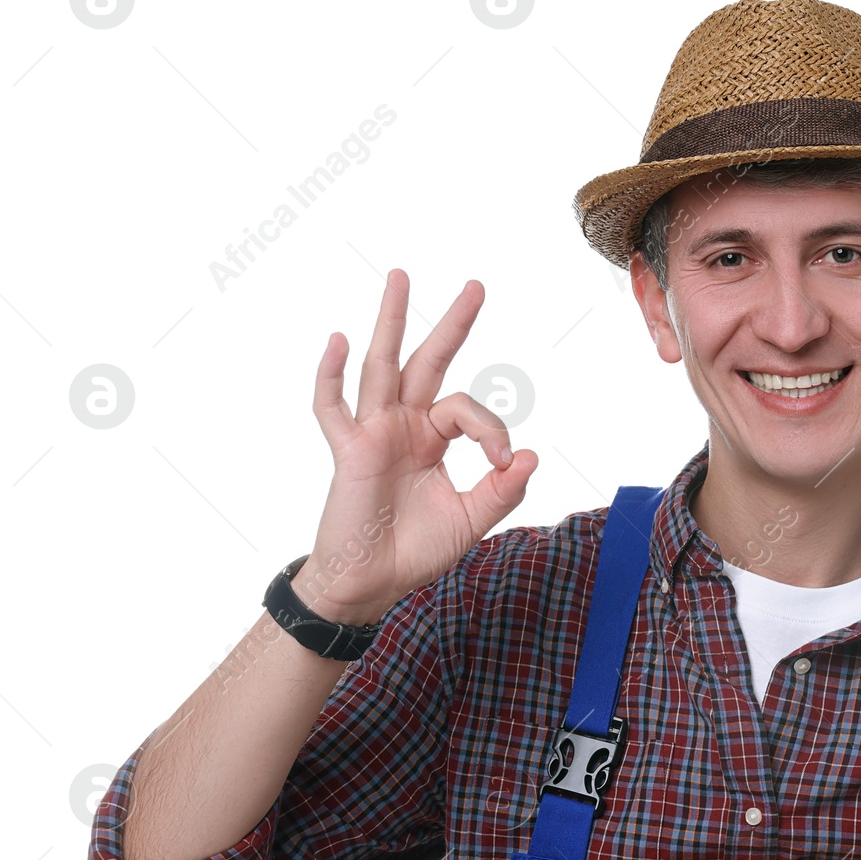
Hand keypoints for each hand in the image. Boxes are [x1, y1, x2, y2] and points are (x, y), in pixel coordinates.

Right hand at [297, 270, 537, 622]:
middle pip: (429, 362)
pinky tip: (338, 339)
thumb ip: (501, 490)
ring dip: (391, 320)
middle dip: (452, 324)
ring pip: (383, 366)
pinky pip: (332, 407)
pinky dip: (330, 374)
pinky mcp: (348, 450)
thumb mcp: (471, 521)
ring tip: (401, 276)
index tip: (502, 460)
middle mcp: (404, 427)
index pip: (467, 409)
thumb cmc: (415, 552)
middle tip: (477, 285)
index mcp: (433, 440)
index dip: (490, 427)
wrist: (373, 583)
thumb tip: (529, 454)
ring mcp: (374, 433)